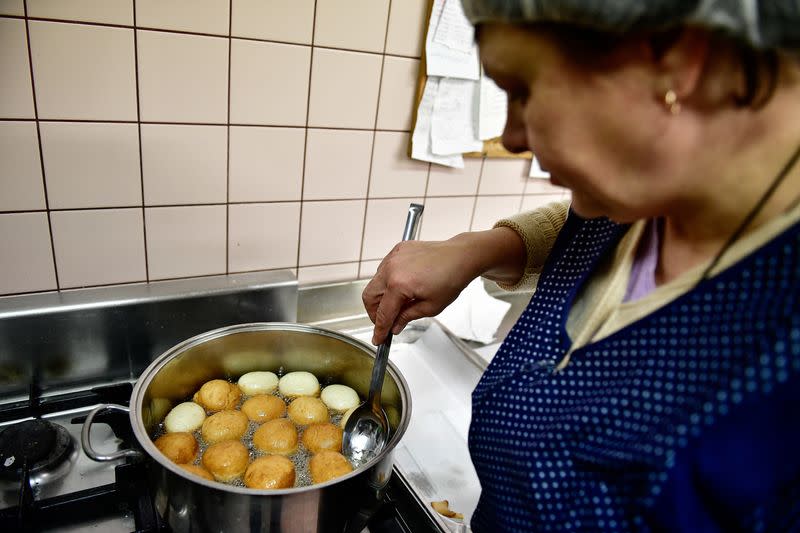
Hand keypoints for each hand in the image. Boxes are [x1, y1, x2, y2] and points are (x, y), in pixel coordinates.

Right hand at [362, 227, 525, 344]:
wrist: (461, 257)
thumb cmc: (451, 279)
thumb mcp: (431, 307)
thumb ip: (407, 317)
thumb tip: (395, 326)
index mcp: (399, 285)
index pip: (383, 313)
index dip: (380, 329)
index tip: (378, 338)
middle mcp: (391, 268)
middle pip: (369, 296)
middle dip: (374, 313)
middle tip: (384, 323)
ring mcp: (393, 257)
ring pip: (374, 282)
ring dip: (381, 296)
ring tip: (398, 304)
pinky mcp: (397, 250)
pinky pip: (384, 269)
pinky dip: (387, 281)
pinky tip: (401, 287)